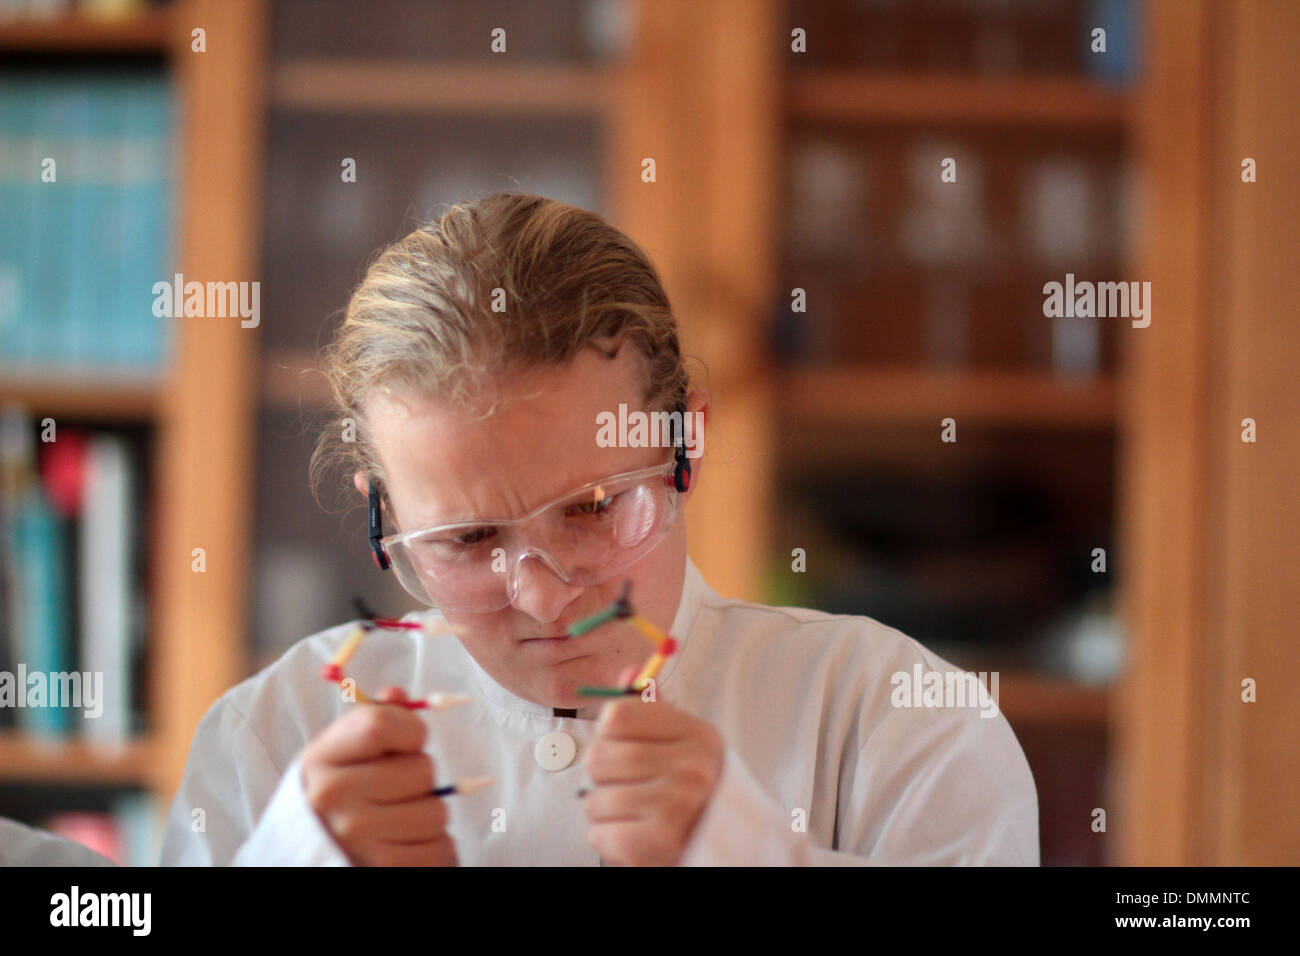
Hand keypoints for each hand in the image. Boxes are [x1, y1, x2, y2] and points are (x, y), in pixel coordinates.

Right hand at [301, 687, 457, 865]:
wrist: (314, 855)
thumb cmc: (339, 796)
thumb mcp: (342, 753)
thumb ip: (373, 720)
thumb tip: (398, 695)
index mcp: (321, 759)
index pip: (381, 726)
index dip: (410, 730)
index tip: (408, 742)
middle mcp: (332, 798)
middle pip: (422, 769)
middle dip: (419, 780)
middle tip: (395, 792)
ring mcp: (356, 838)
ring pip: (438, 812)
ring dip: (428, 816)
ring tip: (398, 822)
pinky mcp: (383, 869)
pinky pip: (442, 849)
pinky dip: (434, 849)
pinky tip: (406, 845)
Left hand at [582, 680, 724, 865]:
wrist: (721, 845)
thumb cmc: (689, 789)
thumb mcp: (679, 741)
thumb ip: (649, 708)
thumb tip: (629, 673)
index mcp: (696, 733)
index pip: (616, 715)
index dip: (610, 735)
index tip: (628, 748)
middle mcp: (692, 766)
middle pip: (598, 757)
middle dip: (604, 777)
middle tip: (632, 787)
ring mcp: (677, 805)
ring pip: (595, 800)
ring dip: (605, 812)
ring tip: (635, 813)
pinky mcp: (659, 842)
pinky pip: (598, 834)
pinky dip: (606, 839)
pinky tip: (631, 834)